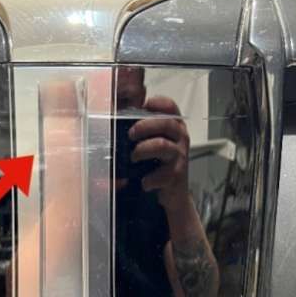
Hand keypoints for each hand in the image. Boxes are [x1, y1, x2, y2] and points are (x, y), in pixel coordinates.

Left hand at [128, 96, 190, 213]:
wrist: (174, 193)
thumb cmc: (160, 164)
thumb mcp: (154, 142)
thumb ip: (142, 131)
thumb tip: (114, 122)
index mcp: (174, 126)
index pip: (170, 107)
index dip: (157, 103)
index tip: (144, 106)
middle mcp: (180, 138)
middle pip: (166, 123)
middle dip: (144, 126)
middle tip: (130, 134)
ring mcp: (180, 156)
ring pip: (161, 145)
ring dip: (142, 150)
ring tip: (133, 157)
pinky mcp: (176, 175)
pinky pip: (162, 173)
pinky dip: (149, 179)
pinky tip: (144, 182)